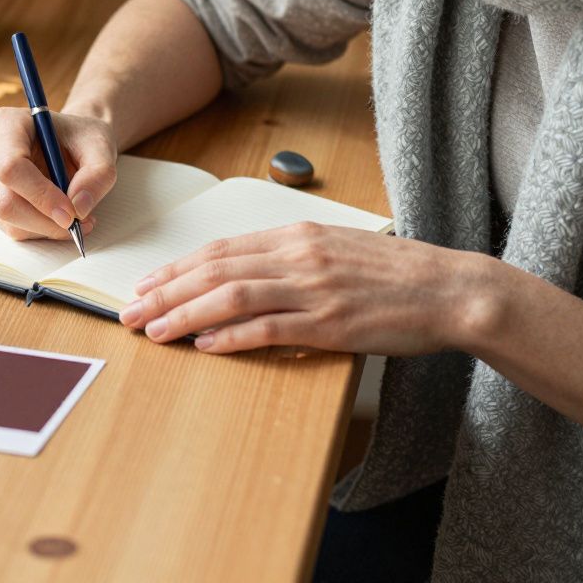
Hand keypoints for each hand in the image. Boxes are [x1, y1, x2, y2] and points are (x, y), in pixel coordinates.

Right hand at [0, 108, 117, 239]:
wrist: (70, 141)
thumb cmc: (81, 138)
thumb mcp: (102, 147)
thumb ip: (98, 175)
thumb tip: (78, 208)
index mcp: (8, 122)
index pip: (11, 167)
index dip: (41, 196)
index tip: (71, 213)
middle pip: (5, 200)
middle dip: (45, 220)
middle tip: (79, 222)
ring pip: (7, 219)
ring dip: (45, 227)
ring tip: (75, 216)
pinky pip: (10, 226)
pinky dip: (38, 229)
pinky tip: (57, 216)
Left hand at [118, 222, 496, 354]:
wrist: (452, 289)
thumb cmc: (398, 274)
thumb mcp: (338, 250)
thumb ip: (294, 258)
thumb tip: (248, 275)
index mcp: (298, 235)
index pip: (222, 249)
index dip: (177, 268)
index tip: (146, 282)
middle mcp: (299, 256)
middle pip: (215, 270)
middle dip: (165, 291)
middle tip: (129, 311)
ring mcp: (314, 289)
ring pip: (231, 297)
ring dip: (185, 314)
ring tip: (154, 330)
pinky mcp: (331, 323)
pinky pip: (269, 328)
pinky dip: (231, 337)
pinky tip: (204, 346)